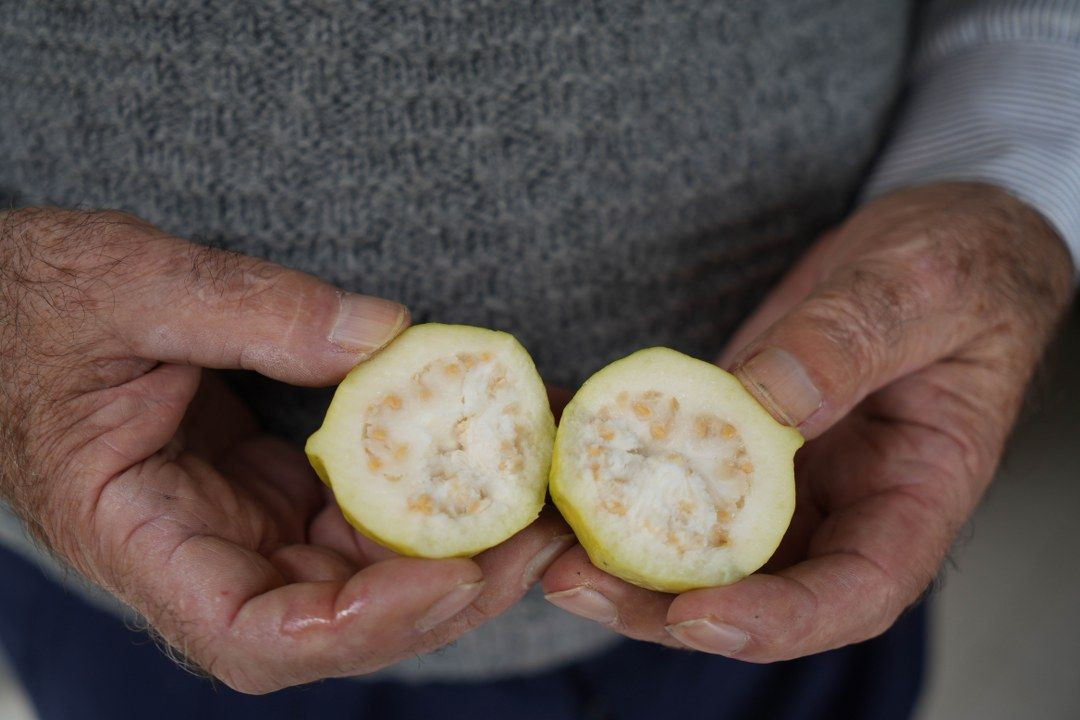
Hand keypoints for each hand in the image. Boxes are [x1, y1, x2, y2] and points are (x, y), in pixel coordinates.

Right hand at [0, 208, 571, 691]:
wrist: (12, 304)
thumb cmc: (37, 303)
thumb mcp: (129, 285)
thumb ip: (249, 309)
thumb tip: (384, 336)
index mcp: (137, 536)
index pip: (251, 635)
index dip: (358, 624)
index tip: (448, 574)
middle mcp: (200, 555)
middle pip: (337, 620)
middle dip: (447, 589)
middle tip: (540, 533)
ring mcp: (243, 527)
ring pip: (364, 572)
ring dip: (457, 546)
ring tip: (536, 491)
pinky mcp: (272, 492)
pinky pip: (362, 514)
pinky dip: (428, 495)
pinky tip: (485, 456)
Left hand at [542, 183, 1073, 659]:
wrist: (933, 245)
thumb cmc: (957, 265)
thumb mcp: (918, 288)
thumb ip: (847, 343)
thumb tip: (763, 404)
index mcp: (917, 494)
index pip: (856, 592)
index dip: (777, 620)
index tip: (697, 613)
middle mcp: (847, 506)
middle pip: (759, 591)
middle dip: (663, 606)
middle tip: (574, 583)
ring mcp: (789, 480)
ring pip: (706, 550)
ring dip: (623, 559)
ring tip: (545, 547)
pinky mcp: (740, 444)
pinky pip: (678, 480)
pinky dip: (619, 483)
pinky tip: (561, 469)